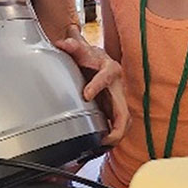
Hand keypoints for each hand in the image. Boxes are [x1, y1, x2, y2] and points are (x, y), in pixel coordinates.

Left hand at [55, 26, 129, 145]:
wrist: (98, 62)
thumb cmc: (91, 58)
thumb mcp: (82, 51)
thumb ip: (73, 45)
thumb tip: (63, 42)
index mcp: (111, 69)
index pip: (107, 76)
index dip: (97, 86)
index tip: (86, 95)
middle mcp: (118, 86)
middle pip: (124, 109)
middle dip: (117, 126)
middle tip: (106, 138)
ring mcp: (119, 100)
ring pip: (124, 121)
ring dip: (117, 135)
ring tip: (104, 146)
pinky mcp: (115, 110)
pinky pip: (118, 125)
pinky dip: (113, 136)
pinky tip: (103, 145)